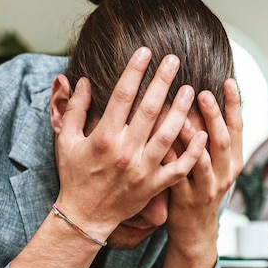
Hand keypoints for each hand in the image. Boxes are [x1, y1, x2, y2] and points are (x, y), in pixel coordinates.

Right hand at [54, 48, 207, 238]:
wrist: (84, 215)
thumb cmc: (74, 176)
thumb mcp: (65, 141)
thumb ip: (74, 110)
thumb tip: (82, 81)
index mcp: (103, 137)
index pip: (122, 96)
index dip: (134, 71)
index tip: (145, 52)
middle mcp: (124, 151)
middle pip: (148, 110)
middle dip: (162, 82)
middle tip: (174, 60)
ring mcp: (142, 170)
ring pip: (167, 135)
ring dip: (180, 111)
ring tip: (191, 90)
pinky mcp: (153, 186)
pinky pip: (178, 168)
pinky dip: (192, 152)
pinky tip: (203, 134)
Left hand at [165, 78, 242, 253]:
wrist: (195, 232)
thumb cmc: (200, 188)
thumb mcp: (214, 164)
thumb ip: (208, 136)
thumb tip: (197, 98)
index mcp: (233, 161)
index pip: (237, 128)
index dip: (234, 105)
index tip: (228, 81)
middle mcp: (224, 173)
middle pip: (221, 140)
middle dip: (214, 116)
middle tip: (202, 93)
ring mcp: (206, 188)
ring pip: (202, 160)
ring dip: (193, 138)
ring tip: (183, 118)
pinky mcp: (186, 199)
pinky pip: (178, 176)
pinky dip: (171, 159)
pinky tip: (161, 144)